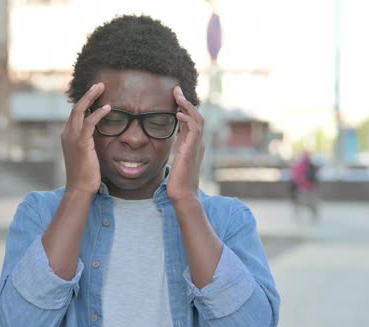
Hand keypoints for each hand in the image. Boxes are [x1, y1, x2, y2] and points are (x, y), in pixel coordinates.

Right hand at [61, 83, 110, 194]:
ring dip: (91, 97)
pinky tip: (108, 108)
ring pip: (79, 110)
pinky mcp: (81, 143)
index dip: (84, 102)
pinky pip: (89, 123)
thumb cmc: (85, 174)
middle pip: (76, 107)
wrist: (79, 188)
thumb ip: (89, 142)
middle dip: (87, 94)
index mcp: (67, 135)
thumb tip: (99, 137)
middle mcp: (67, 134)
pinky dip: (98, 113)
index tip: (95, 94)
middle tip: (99, 85)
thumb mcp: (85, 154)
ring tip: (101, 88)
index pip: (75, 114)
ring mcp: (72, 138)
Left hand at [167, 86, 204, 201]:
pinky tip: (178, 115)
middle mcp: (198, 142)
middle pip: (197, 115)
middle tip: (176, 90)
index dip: (184, 107)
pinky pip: (195, 130)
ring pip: (198, 119)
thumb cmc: (177, 180)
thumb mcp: (175, 159)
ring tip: (178, 97)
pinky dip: (187, 120)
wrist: (183, 194)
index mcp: (193, 144)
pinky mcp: (193, 150)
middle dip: (186, 101)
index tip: (175, 97)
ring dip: (187, 106)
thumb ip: (175, 148)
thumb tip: (170, 140)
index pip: (192, 120)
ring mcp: (198, 146)